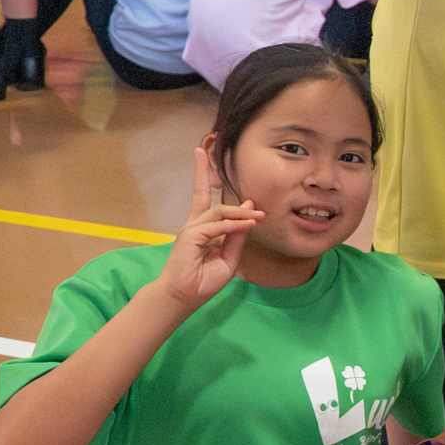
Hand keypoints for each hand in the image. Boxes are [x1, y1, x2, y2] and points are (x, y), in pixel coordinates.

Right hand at [160, 145, 259, 309]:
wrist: (185, 296)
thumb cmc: (204, 280)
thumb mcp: (228, 258)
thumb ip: (236, 236)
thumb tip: (249, 214)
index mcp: (203, 229)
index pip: (206, 201)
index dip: (210, 182)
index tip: (217, 166)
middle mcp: (195, 225)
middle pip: (201, 192)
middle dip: (203, 170)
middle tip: (205, 148)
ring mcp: (192, 229)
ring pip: (220, 211)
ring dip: (242, 212)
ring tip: (259, 216)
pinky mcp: (191, 235)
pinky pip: (218, 226)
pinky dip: (235, 225)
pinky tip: (248, 225)